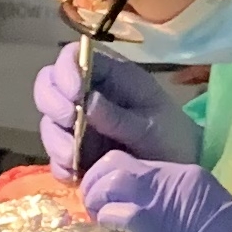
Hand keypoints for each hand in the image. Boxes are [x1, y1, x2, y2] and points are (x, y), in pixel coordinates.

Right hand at [34, 43, 199, 173]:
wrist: (181, 171)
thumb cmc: (173, 138)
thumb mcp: (152, 127)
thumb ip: (119, 117)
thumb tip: (87, 102)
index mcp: (111, 77)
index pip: (74, 57)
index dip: (65, 70)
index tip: (74, 94)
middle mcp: (89, 96)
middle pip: (50, 86)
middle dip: (54, 105)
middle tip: (70, 124)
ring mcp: (80, 125)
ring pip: (49, 123)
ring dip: (56, 140)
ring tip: (75, 159)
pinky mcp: (77, 154)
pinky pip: (56, 157)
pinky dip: (61, 166)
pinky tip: (77, 175)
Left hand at [79, 156, 231, 231]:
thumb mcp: (206, 217)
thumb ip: (176, 210)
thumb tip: (146, 219)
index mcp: (187, 175)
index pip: (135, 162)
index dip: (114, 180)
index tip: (112, 203)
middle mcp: (172, 178)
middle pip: (115, 162)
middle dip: (97, 184)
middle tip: (99, 212)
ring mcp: (162, 199)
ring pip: (110, 179)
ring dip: (98, 201)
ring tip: (104, 225)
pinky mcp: (153, 225)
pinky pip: (116, 211)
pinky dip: (107, 222)